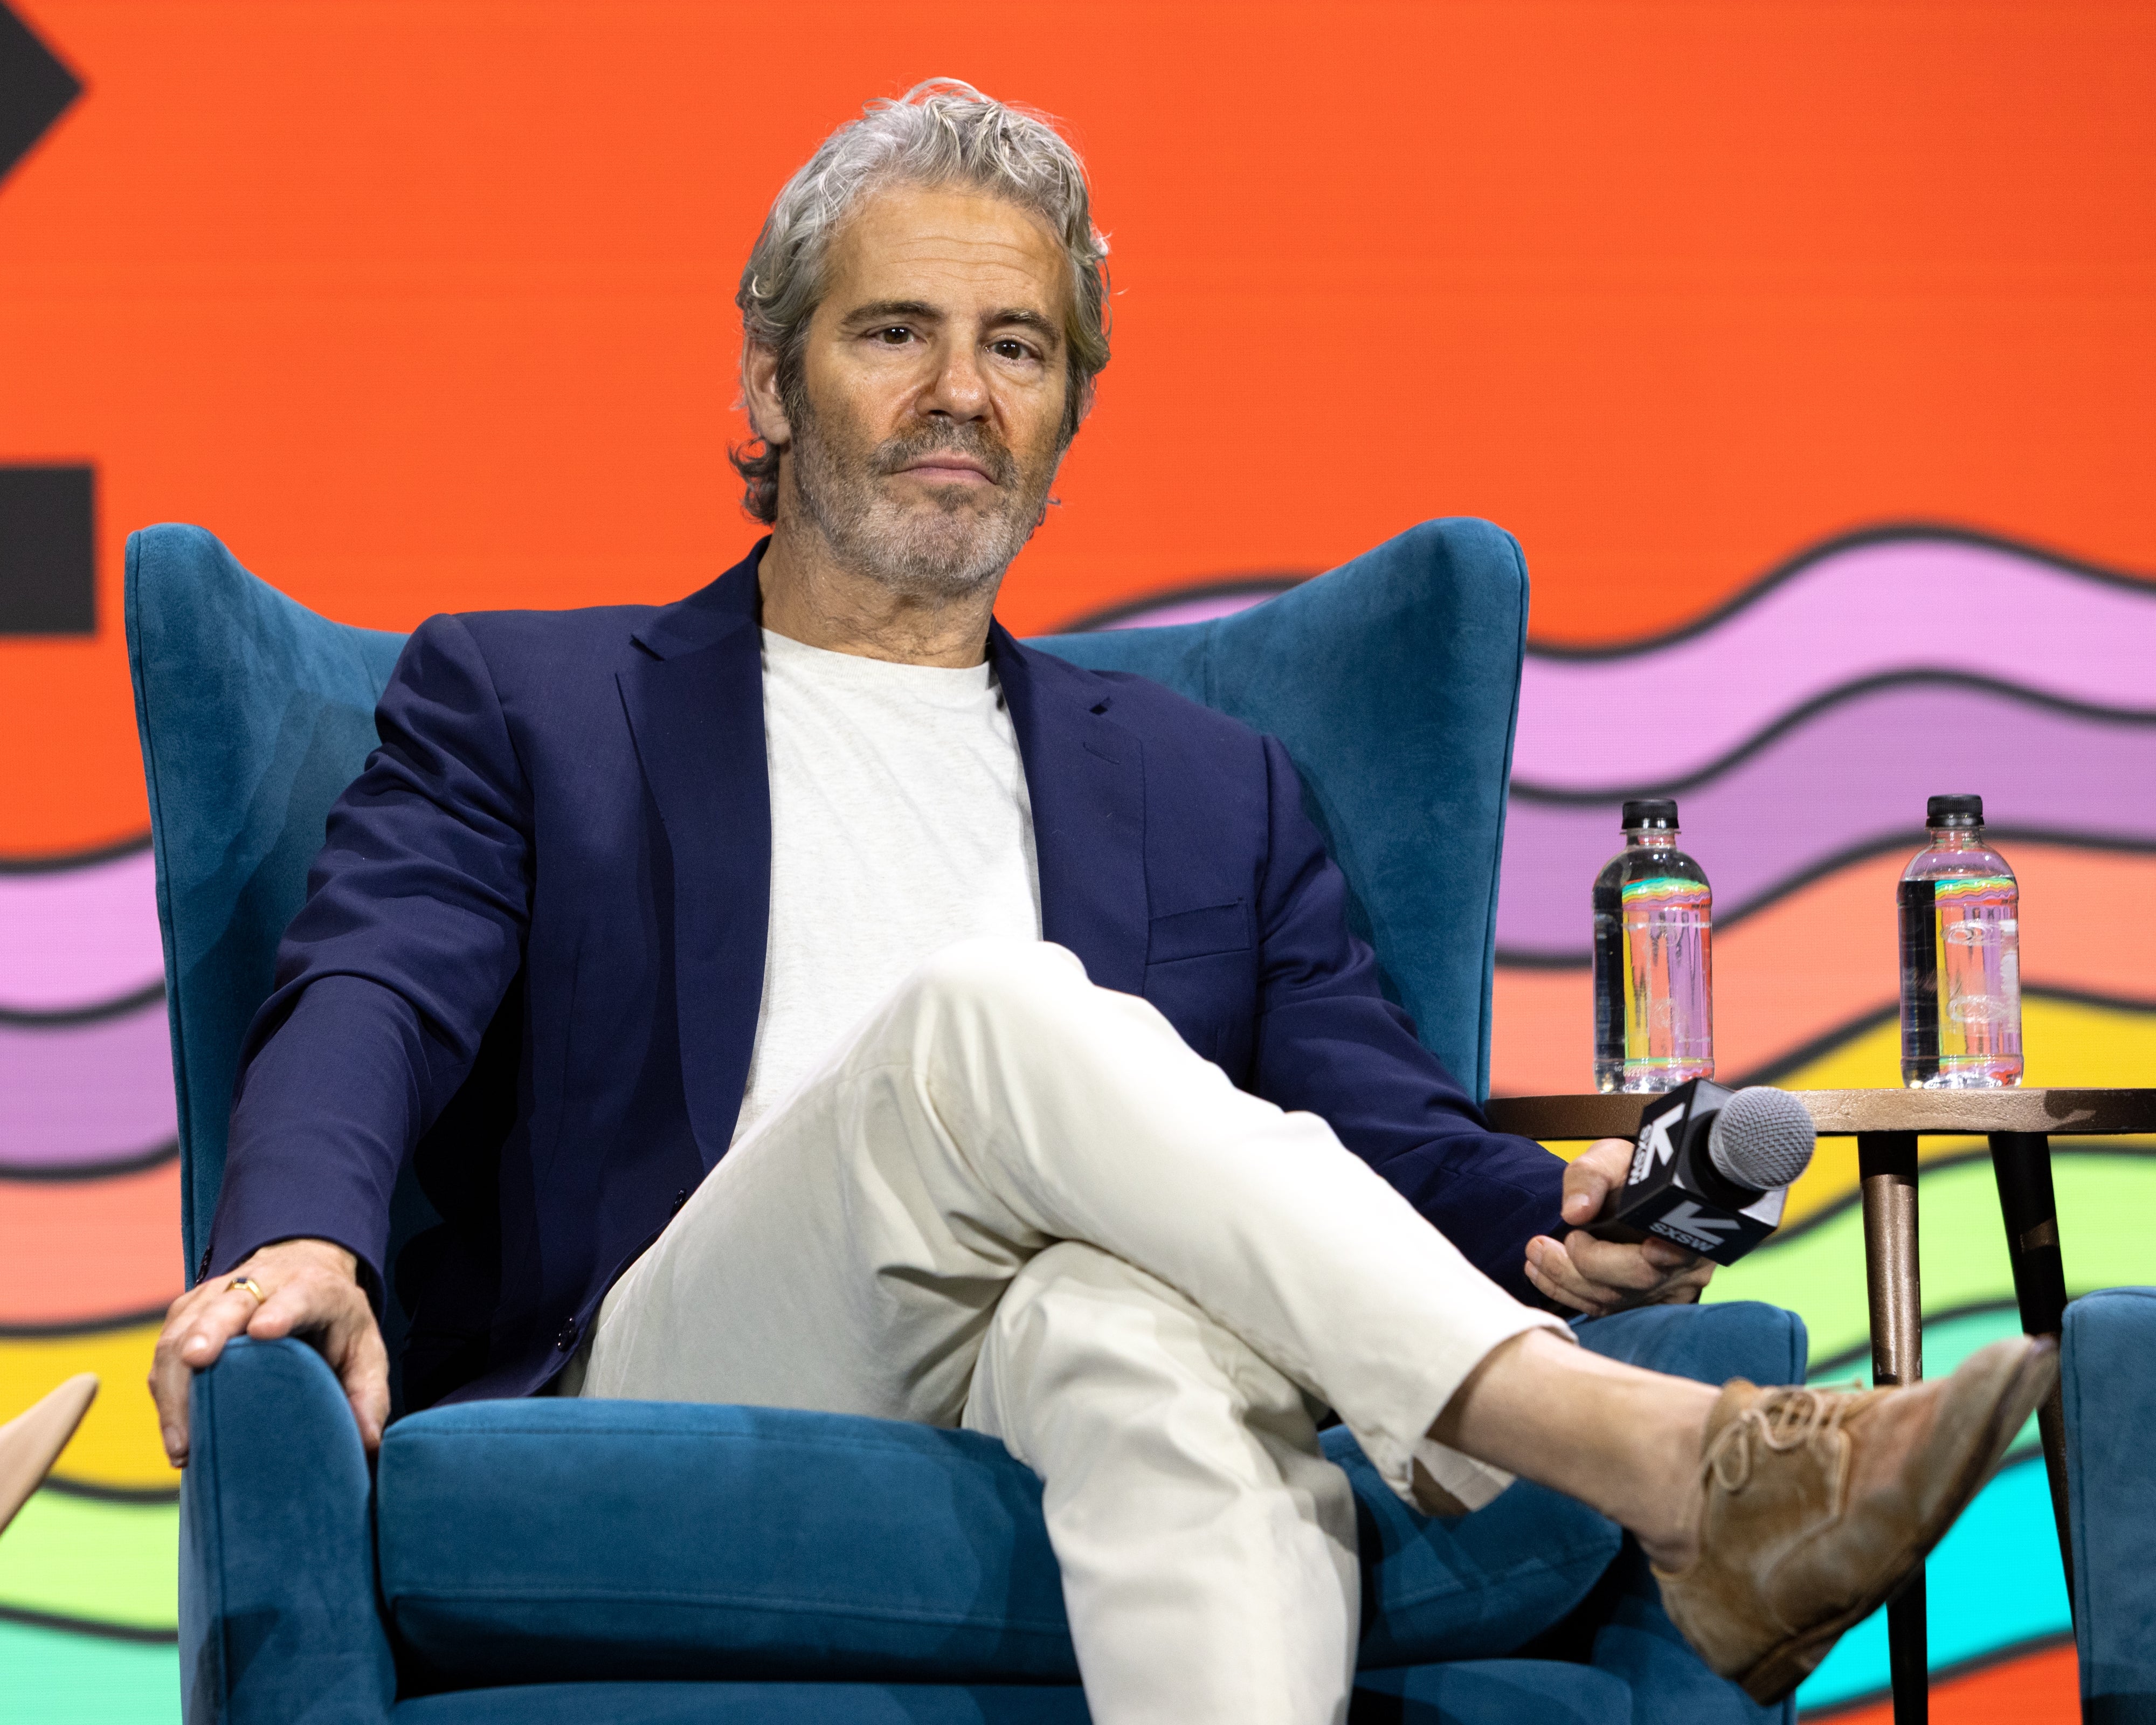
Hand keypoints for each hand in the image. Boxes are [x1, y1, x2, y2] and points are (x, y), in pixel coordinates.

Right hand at [149, 1238, 387, 1466]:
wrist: (303, 1272)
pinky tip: (176, 1432)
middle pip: (228, 1304)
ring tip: (182, 1441)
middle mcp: (262, 1283)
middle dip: (208, 1332)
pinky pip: (165, 1345)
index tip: (264, 1330)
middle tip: (196, 1363)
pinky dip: (164, 1388)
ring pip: (184, 1327)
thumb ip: (368, 1395)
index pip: (299, 1295)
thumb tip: (368, 1443)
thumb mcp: (366, 1351)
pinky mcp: (189, 1311)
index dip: (282, 1310)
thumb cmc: (336, 1322)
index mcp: (315, 1289)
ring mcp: (217, 1294)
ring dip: (175, 1379)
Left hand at [1522, 1137, 1714, 1316]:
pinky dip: (1576, 1297)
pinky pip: (1613, 1311)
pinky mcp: (1653, 1303)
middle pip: (1632, 1284)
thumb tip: (1575, 1212)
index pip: (1657, 1256)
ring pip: (1618, 1303)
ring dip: (1567, 1285)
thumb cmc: (1633, 1171)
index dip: (1609, 1257)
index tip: (1573, 1237)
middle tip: (1536, 1247)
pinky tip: (1549, 1279)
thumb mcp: (1610, 1157)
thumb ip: (1590, 1177)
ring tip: (1534, 1261)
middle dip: (1574, 1269)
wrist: (1648, 1187)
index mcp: (1685, 1227)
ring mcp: (1673, 1290)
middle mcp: (1689, 1267)